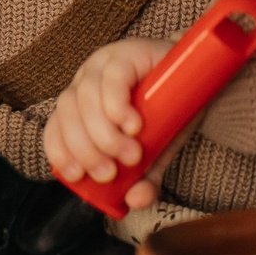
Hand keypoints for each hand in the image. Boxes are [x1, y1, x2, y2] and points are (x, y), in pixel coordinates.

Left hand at [41, 37, 173, 212]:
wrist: (200, 79)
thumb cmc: (167, 113)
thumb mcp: (154, 151)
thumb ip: (144, 177)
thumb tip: (135, 201)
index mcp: (81, 104)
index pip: (55, 126)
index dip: (59, 151)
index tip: (77, 175)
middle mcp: (85, 81)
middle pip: (68, 114)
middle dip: (86, 150)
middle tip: (111, 173)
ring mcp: (103, 64)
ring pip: (86, 98)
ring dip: (104, 134)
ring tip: (131, 154)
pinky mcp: (127, 53)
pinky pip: (112, 77)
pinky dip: (116, 105)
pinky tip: (131, 125)